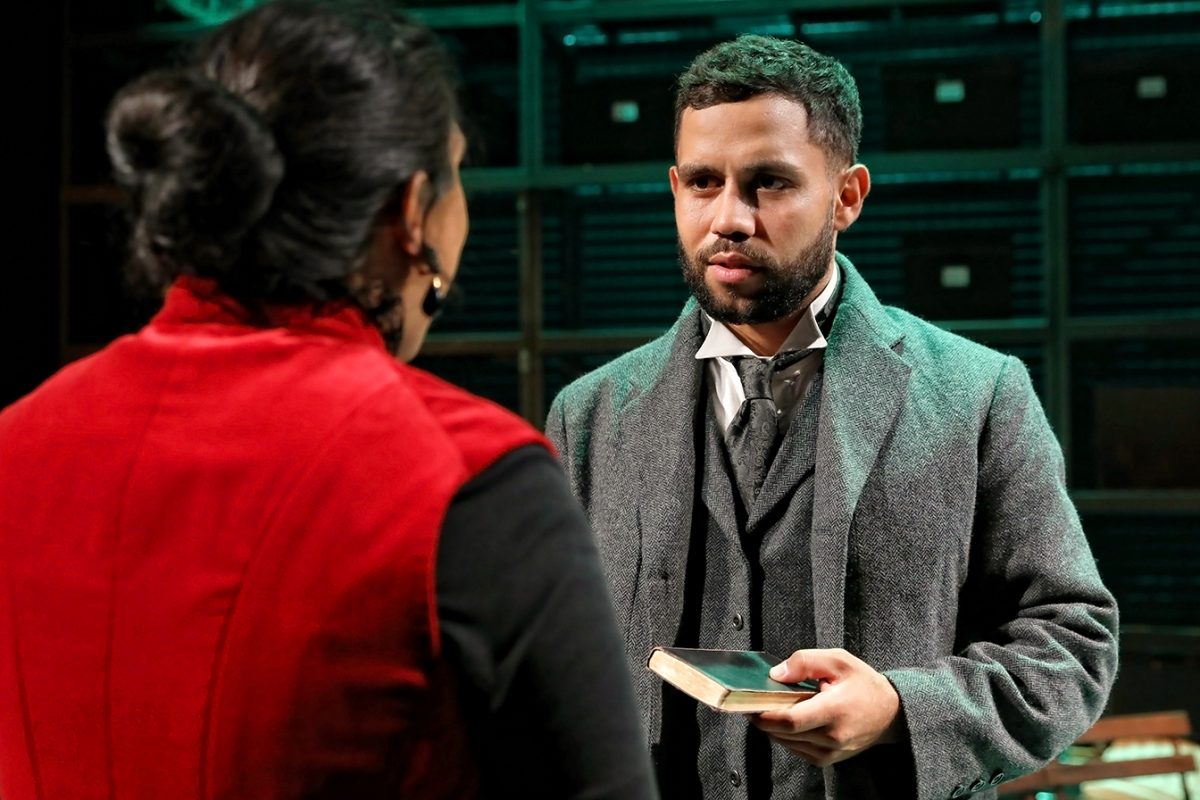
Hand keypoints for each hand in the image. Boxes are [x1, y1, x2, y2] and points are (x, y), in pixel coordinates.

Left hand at [750, 648, 901, 767]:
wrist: (891, 713)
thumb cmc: (863, 683)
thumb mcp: (838, 660)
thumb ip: (805, 662)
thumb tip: (776, 674)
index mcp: (834, 711)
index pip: (789, 721)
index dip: (764, 715)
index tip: (749, 704)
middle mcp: (831, 737)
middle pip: (783, 734)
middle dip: (764, 719)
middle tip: (753, 702)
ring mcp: (830, 752)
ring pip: (787, 743)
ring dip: (774, 728)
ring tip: (773, 708)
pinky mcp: (828, 760)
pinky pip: (797, 750)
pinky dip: (786, 736)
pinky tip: (790, 720)